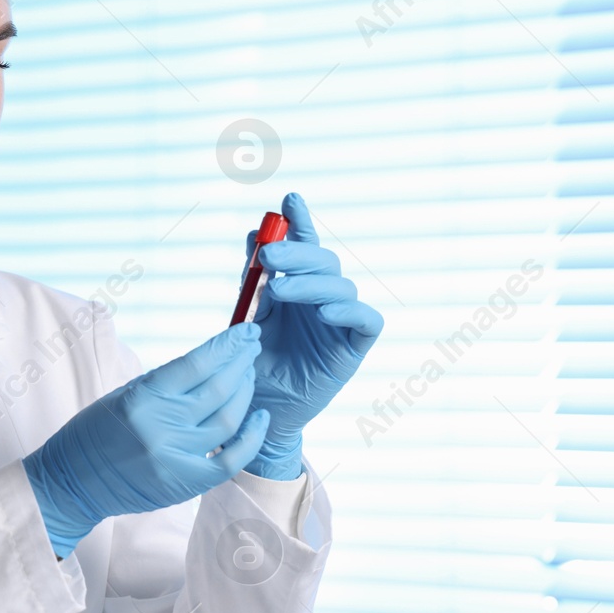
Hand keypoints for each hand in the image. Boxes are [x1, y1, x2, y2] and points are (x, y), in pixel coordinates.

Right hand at [23, 323, 271, 556]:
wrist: (74, 482)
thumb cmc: (95, 433)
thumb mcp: (124, 395)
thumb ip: (166, 383)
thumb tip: (209, 362)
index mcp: (143, 397)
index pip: (197, 363)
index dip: (228, 345)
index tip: (246, 332)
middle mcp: (162, 425)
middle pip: (219, 388)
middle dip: (242, 363)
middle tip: (252, 348)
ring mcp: (176, 456)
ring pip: (229, 419)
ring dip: (245, 393)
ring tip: (249, 378)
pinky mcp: (186, 483)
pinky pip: (231, 460)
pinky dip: (251, 438)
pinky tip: (260, 418)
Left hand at [242, 192, 383, 478]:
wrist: (258, 414)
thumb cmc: (251, 369)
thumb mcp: (246, 319)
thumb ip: (253, 280)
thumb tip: (255, 234)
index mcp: (295, 288)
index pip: (303, 247)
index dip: (300, 221)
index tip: (289, 198)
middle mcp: (321, 300)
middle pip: (323, 262)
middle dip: (296, 254)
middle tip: (267, 258)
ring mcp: (340, 323)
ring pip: (341, 288)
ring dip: (310, 284)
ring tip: (278, 292)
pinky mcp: (354, 348)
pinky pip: (367, 322)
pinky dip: (349, 312)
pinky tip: (322, 312)